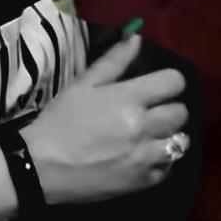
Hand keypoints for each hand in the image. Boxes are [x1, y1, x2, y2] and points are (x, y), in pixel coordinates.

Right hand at [24, 33, 187, 204]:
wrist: (40, 167)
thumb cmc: (60, 121)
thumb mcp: (83, 84)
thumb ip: (114, 60)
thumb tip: (138, 38)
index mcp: (129, 98)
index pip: (174, 82)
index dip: (168, 82)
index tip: (158, 88)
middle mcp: (143, 126)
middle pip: (181, 112)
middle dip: (169, 109)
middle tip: (152, 113)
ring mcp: (145, 156)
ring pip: (180, 141)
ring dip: (168, 136)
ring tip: (151, 136)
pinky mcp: (141, 181)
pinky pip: (167, 168)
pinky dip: (160, 163)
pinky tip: (144, 157)